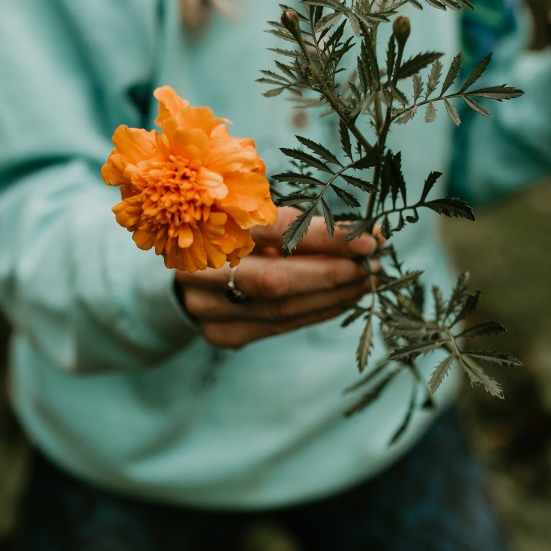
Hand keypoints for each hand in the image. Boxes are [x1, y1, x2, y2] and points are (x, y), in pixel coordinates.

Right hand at [174, 207, 379, 348]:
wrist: (179, 274)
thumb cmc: (225, 233)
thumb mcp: (253, 216)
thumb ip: (298, 225)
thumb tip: (363, 234)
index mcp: (208, 223)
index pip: (275, 231)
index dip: (325, 236)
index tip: (369, 239)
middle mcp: (202, 267)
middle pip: (277, 279)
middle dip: (333, 274)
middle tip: (371, 266)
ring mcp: (206, 306)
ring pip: (280, 308)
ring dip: (331, 297)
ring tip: (363, 282)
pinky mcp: (219, 334)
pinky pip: (278, 327)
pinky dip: (315, 313)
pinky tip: (339, 300)